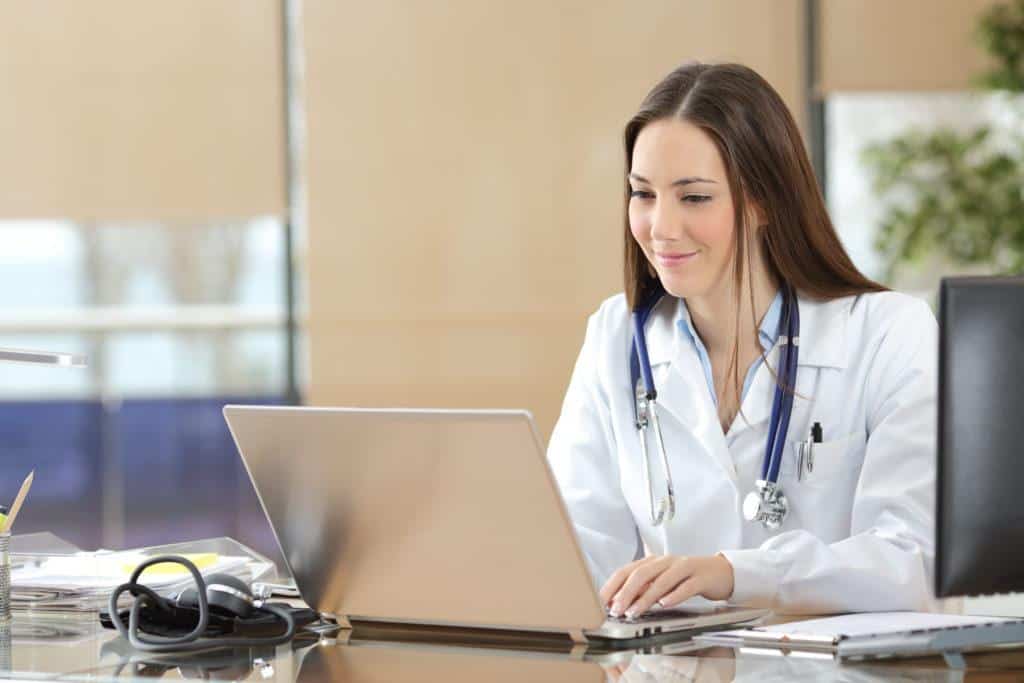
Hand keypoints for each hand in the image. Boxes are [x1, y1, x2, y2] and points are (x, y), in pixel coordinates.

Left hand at [599, 554, 734, 618]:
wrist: (720, 572)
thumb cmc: (687, 578)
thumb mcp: (661, 582)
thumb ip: (642, 589)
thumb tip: (618, 602)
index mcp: (653, 561)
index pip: (627, 570)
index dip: (612, 585)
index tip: (602, 601)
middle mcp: (665, 561)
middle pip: (641, 574)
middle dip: (625, 593)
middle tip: (616, 610)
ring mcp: (684, 567)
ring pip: (661, 580)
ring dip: (645, 597)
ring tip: (634, 612)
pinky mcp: (700, 577)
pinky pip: (686, 586)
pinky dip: (674, 595)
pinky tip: (665, 604)